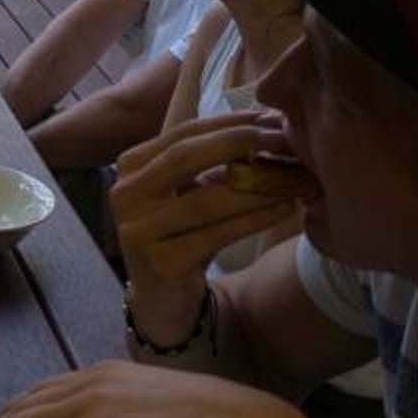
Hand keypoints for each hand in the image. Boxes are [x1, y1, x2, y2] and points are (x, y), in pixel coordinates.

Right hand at [111, 112, 314, 309]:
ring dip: (255, 186)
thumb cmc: (182, 236)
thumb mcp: (189, 193)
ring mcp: (137, 230)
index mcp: (131, 166)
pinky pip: (216, 234)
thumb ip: (214, 163)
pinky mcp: (160, 263)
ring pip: (205, 200)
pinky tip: (284, 209)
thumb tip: (268, 126)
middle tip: (282, 140)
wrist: (162, 299)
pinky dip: (254, 219)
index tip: (270, 118)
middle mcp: (125, 194)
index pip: (183, 133)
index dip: (229, 123)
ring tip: (292, 178)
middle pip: (186, 157)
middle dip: (239, 144)